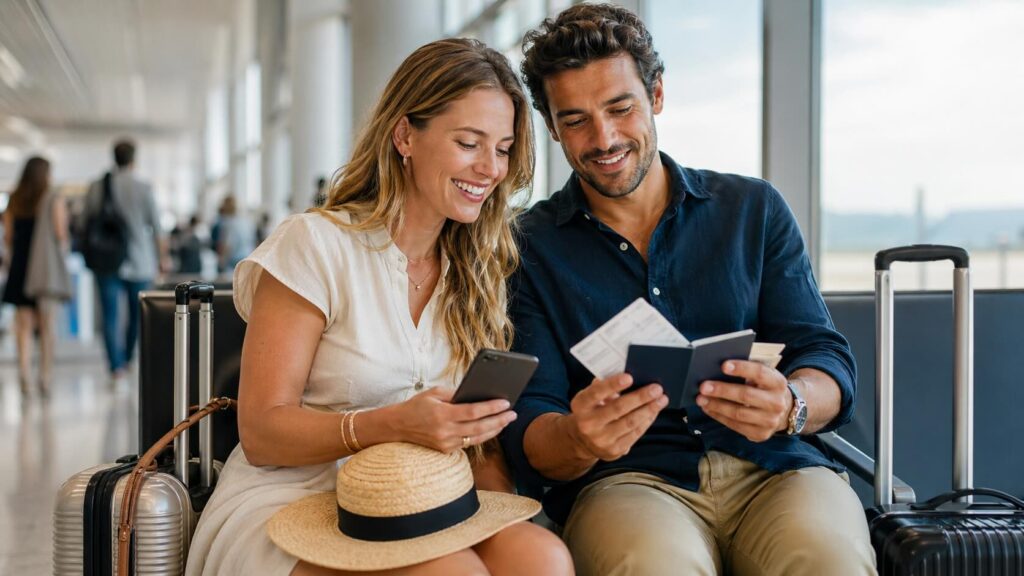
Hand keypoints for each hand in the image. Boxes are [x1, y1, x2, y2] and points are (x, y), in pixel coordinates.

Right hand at [385, 387, 516, 452]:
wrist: (398, 426)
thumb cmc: (417, 405)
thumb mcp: (434, 393)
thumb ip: (456, 394)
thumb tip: (477, 394)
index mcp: (442, 415)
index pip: (473, 412)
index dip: (491, 408)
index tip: (506, 403)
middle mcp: (445, 431)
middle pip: (479, 427)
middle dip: (499, 420)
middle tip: (513, 414)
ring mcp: (445, 443)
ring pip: (477, 438)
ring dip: (494, 430)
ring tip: (506, 421)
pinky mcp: (446, 450)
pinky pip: (468, 443)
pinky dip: (482, 435)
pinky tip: (492, 428)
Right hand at [565, 373, 668, 460]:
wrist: (582, 440)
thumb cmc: (591, 411)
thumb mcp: (590, 397)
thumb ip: (604, 387)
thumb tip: (629, 376)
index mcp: (580, 406)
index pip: (596, 393)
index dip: (612, 384)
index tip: (629, 377)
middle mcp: (588, 424)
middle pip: (618, 408)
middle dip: (640, 397)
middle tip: (656, 388)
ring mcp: (601, 439)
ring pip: (630, 422)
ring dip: (649, 409)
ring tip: (661, 400)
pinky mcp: (614, 451)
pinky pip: (635, 434)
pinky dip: (646, 421)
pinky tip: (653, 412)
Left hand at [696, 360, 791, 441]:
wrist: (784, 411)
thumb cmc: (765, 388)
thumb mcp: (764, 376)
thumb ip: (747, 371)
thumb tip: (718, 367)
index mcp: (778, 383)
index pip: (760, 373)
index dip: (742, 368)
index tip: (723, 365)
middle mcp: (777, 403)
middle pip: (746, 395)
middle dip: (722, 390)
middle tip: (703, 386)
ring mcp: (770, 421)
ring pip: (738, 413)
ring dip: (716, 406)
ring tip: (701, 399)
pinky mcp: (760, 434)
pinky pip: (735, 426)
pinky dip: (719, 416)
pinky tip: (708, 408)